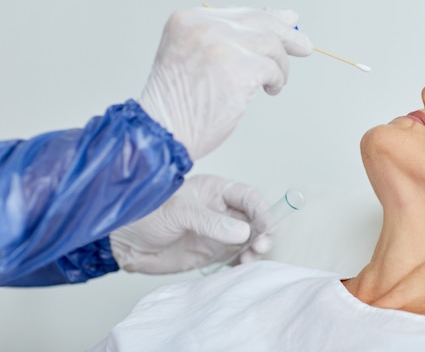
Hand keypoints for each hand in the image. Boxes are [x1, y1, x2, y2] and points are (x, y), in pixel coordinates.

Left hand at [110, 175, 271, 273]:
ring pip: (249, 240)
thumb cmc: (144, 213)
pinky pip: (236, 258)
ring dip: (255, 250)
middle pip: (254, 220)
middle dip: (262, 233)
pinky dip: (243, 264)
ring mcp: (218, 233)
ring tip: (250, 260)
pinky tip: (241, 268)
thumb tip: (243, 232)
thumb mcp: (178, 212)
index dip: (261, 210)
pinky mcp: (211, 253)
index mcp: (215, 191)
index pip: (248, 197)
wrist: (123, 240)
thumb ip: (210, 222)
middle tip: (260, 247)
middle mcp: (221, 211)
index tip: (265, 226)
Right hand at [138, 6, 312, 159]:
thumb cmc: (177, 104)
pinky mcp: (238, 69)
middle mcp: (204, 27)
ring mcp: (221, 46)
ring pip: (270, 44)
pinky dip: (276, 80)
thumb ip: (223, 41)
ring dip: (279, 65)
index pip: (238, 12)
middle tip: (303, 46)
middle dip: (286, 35)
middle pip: (259, 22)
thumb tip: (270, 26)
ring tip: (274, 82)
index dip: (268, 18)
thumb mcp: (191, 58)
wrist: (162, 132)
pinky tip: (270, 90)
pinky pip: (272, 68)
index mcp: (188, 20)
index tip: (288, 23)